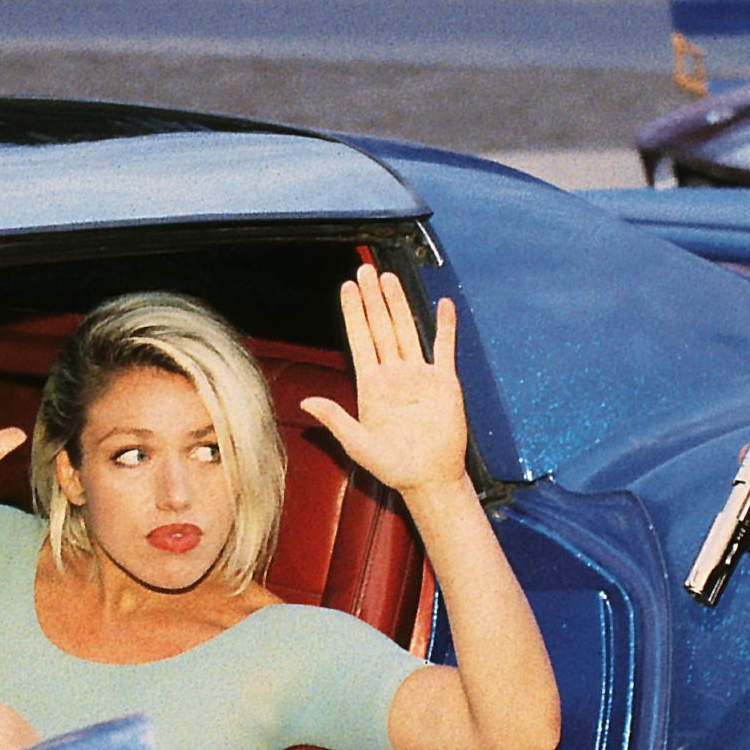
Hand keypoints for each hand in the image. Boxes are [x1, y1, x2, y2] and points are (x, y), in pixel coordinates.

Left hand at [298, 270, 466, 496]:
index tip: (347, 288)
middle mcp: (394, 375)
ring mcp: (420, 376)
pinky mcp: (444, 382)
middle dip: (373, 299)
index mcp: (371, 386)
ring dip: (399, 304)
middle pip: (381, 327)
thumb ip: (335, 419)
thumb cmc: (392, 467)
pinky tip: (442, 304)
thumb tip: (305, 403)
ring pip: (407, 330)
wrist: (429, 479)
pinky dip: (444, 326)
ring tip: (390, 278)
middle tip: (366, 270)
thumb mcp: (357, 444)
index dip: (353, 313)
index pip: (360, 340)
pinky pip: (444, 347)